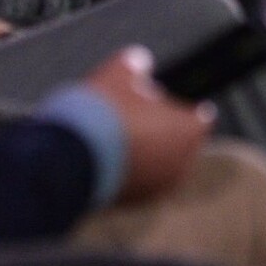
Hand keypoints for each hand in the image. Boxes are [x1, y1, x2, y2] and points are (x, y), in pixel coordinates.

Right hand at [82, 47, 214, 203]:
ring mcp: (158, 188)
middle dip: (161, 129)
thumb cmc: (101, 113)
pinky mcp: (133, 204)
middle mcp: (181, 164)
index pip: (198, 117)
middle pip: (178, 141)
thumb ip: (136, 64)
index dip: (179, 105)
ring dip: (145, 152)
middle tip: (134, 115)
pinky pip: (138, 181)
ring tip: (115, 135)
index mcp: (188, 131)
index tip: (160, 101)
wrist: (67, 158)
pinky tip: (104, 156)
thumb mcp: (119, 72)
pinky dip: (128, 170)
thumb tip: (140, 62)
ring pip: (159, 163)